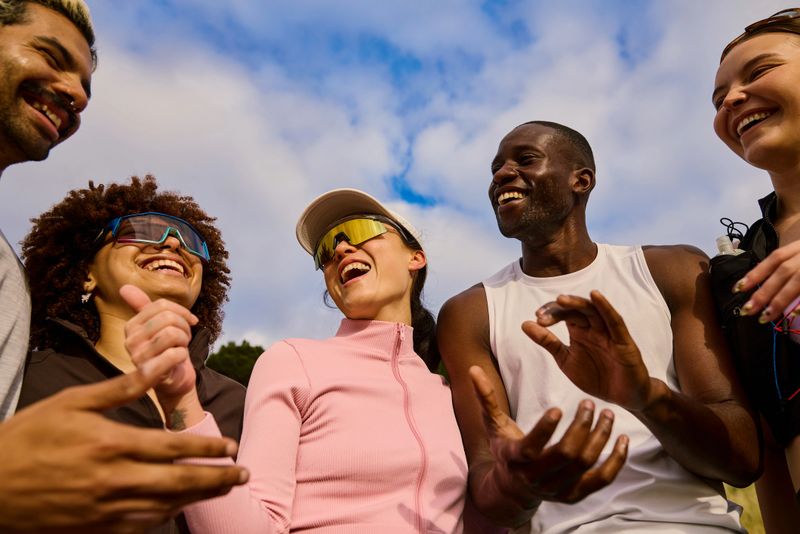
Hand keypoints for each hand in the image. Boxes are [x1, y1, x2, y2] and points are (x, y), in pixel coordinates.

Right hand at [0, 352, 247, 532]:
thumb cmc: (28, 437)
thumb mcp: (74, 402)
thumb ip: (124, 386)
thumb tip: (164, 359)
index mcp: (112, 445)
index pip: (174, 448)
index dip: (208, 449)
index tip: (231, 447)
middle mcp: (114, 480)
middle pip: (179, 482)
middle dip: (217, 478)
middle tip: (244, 474)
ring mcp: (104, 509)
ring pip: (165, 505)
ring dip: (198, 497)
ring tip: (223, 488)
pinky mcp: (94, 527)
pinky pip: (141, 524)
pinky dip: (166, 514)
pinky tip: (180, 507)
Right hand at [121, 284, 197, 412]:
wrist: (174, 382)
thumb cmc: (167, 352)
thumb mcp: (158, 327)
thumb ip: (143, 307)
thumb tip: (124, 287)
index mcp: (131, 327)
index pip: (160, 305)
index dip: (182, 312)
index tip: (188, 322)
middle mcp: (130, 341)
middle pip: (168, 318)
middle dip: (185, 327)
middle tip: (184, 339)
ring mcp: (138, 358)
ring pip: (172, 334)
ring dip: (184, 341)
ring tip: (181, 348)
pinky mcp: (149, 373)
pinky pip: (175, 353)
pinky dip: (184, 355)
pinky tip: (178, 361)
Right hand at [470, 366, 627, 504]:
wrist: (513, 488)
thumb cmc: (505, 449)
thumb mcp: (493, 425)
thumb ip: (486, 397)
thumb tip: (474, 369)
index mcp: (516, 459)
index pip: (531, 448)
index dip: (545, 429)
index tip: (558, 407)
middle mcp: (537, 478)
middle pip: (565, 454)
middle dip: (580, 428)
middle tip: (589, 404)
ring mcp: (558, 489)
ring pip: (585, 465)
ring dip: (600, 438)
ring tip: (607, 414)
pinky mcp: (575, 495)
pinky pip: (601, 480)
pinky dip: (616, 461)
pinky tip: (623, 440)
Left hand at [522, 290, 652, 411]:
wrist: (622, 397)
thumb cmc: (596, 376)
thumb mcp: (565, 359)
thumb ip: (547, 342)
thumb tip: (525, 324)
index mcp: (579, 330)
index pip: (563, 315)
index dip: (550, 314)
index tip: (536, 318)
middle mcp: (594, 327)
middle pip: (576, 310)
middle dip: (559, 310)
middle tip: (542, 315)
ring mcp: (609, 333)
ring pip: (594, 311)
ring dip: (578, 303)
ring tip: (561, 299)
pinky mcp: (624, 341)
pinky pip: (615, 321)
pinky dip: (606, 307)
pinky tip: (595, 296)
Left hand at [733, 240, 799, 323]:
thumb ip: (788, 265)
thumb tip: (762, 285)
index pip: (775, 258)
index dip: (756, 272)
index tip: (738, 288)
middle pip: (784, 272)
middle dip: (764, 292)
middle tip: (747, 310)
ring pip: (798, 282)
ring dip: (781, 300)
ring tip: (765, 317)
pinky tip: (795, 313)